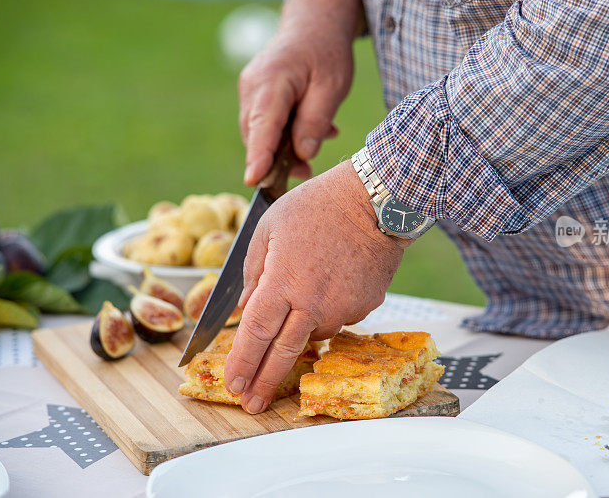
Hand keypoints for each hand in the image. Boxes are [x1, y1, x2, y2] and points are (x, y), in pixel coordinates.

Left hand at [223, 162, 408, 412]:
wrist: (375, 202)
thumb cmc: (316, 206)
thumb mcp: (269, 228)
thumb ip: (253, 272)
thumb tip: (245, 308)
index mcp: (282, 283)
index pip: (255, 335)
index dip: (242, 364)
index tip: (233, 385)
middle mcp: (311, 304)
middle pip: (283, 353)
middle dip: (264, 383)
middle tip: (253, 405)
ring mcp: (342, 309)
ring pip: (313, 334)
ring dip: (301, 329)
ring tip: (305, 294)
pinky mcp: (364, 307)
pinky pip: (338, 318)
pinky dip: (327, 309)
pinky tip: (331, 281)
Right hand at [239, 0, 362, 184]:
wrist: (314, 24)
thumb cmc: (326, 52)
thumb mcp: (332, 87)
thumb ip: (315, 122)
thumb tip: (303, 154)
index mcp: (273, 82)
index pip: (262, 126)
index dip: (258, 156)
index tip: (254, 180)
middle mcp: (252, 87)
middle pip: (258, 135)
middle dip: (278, 160)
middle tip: (306, 172)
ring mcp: (250, 91)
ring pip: (261, 133)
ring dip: (285, 147)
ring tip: (318, 144)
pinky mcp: (254, 95)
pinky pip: (265, 124)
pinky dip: (285, 134)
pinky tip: (312, 133)